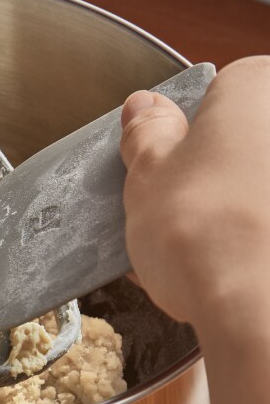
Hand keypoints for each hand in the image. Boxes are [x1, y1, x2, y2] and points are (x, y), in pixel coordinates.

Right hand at [120, 56, 269, 403]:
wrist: (263, 314)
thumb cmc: (207, 232)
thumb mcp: (148, 173)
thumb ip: (148, 134)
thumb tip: (146, 107)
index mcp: (259, 88)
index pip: (218, 95)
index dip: (189, 136)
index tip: (172, 168)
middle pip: (251, 141)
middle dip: (224, 173)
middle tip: (189, 212)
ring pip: (262, 189)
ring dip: (247, 210)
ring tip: (213, 253)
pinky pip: (269, 226)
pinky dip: (259, 241)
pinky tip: (242, 271)